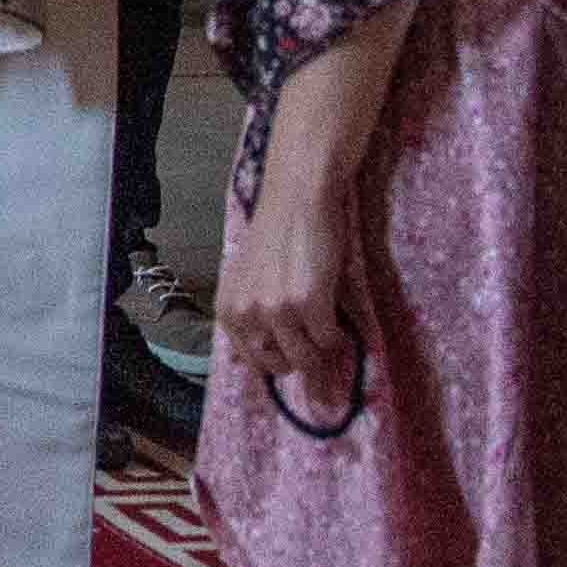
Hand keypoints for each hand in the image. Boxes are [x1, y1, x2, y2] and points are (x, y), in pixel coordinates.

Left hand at [214, 144, 364, 409]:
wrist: (296, 201)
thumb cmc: (275, 237)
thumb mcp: (247, 280)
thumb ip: (251, 314)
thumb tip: (266, 357)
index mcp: (228, 309)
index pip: (250, 361)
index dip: (276, 365)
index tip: (294, 364)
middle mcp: (247, 313)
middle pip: (278, 365)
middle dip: (301, 366)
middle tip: (319, 363)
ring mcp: (277, 310)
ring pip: (305, 359)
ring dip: (322, 358)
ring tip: (330, 345)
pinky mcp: (308, 303)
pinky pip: (328, 340)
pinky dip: (337, 340)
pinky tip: (338, 325)